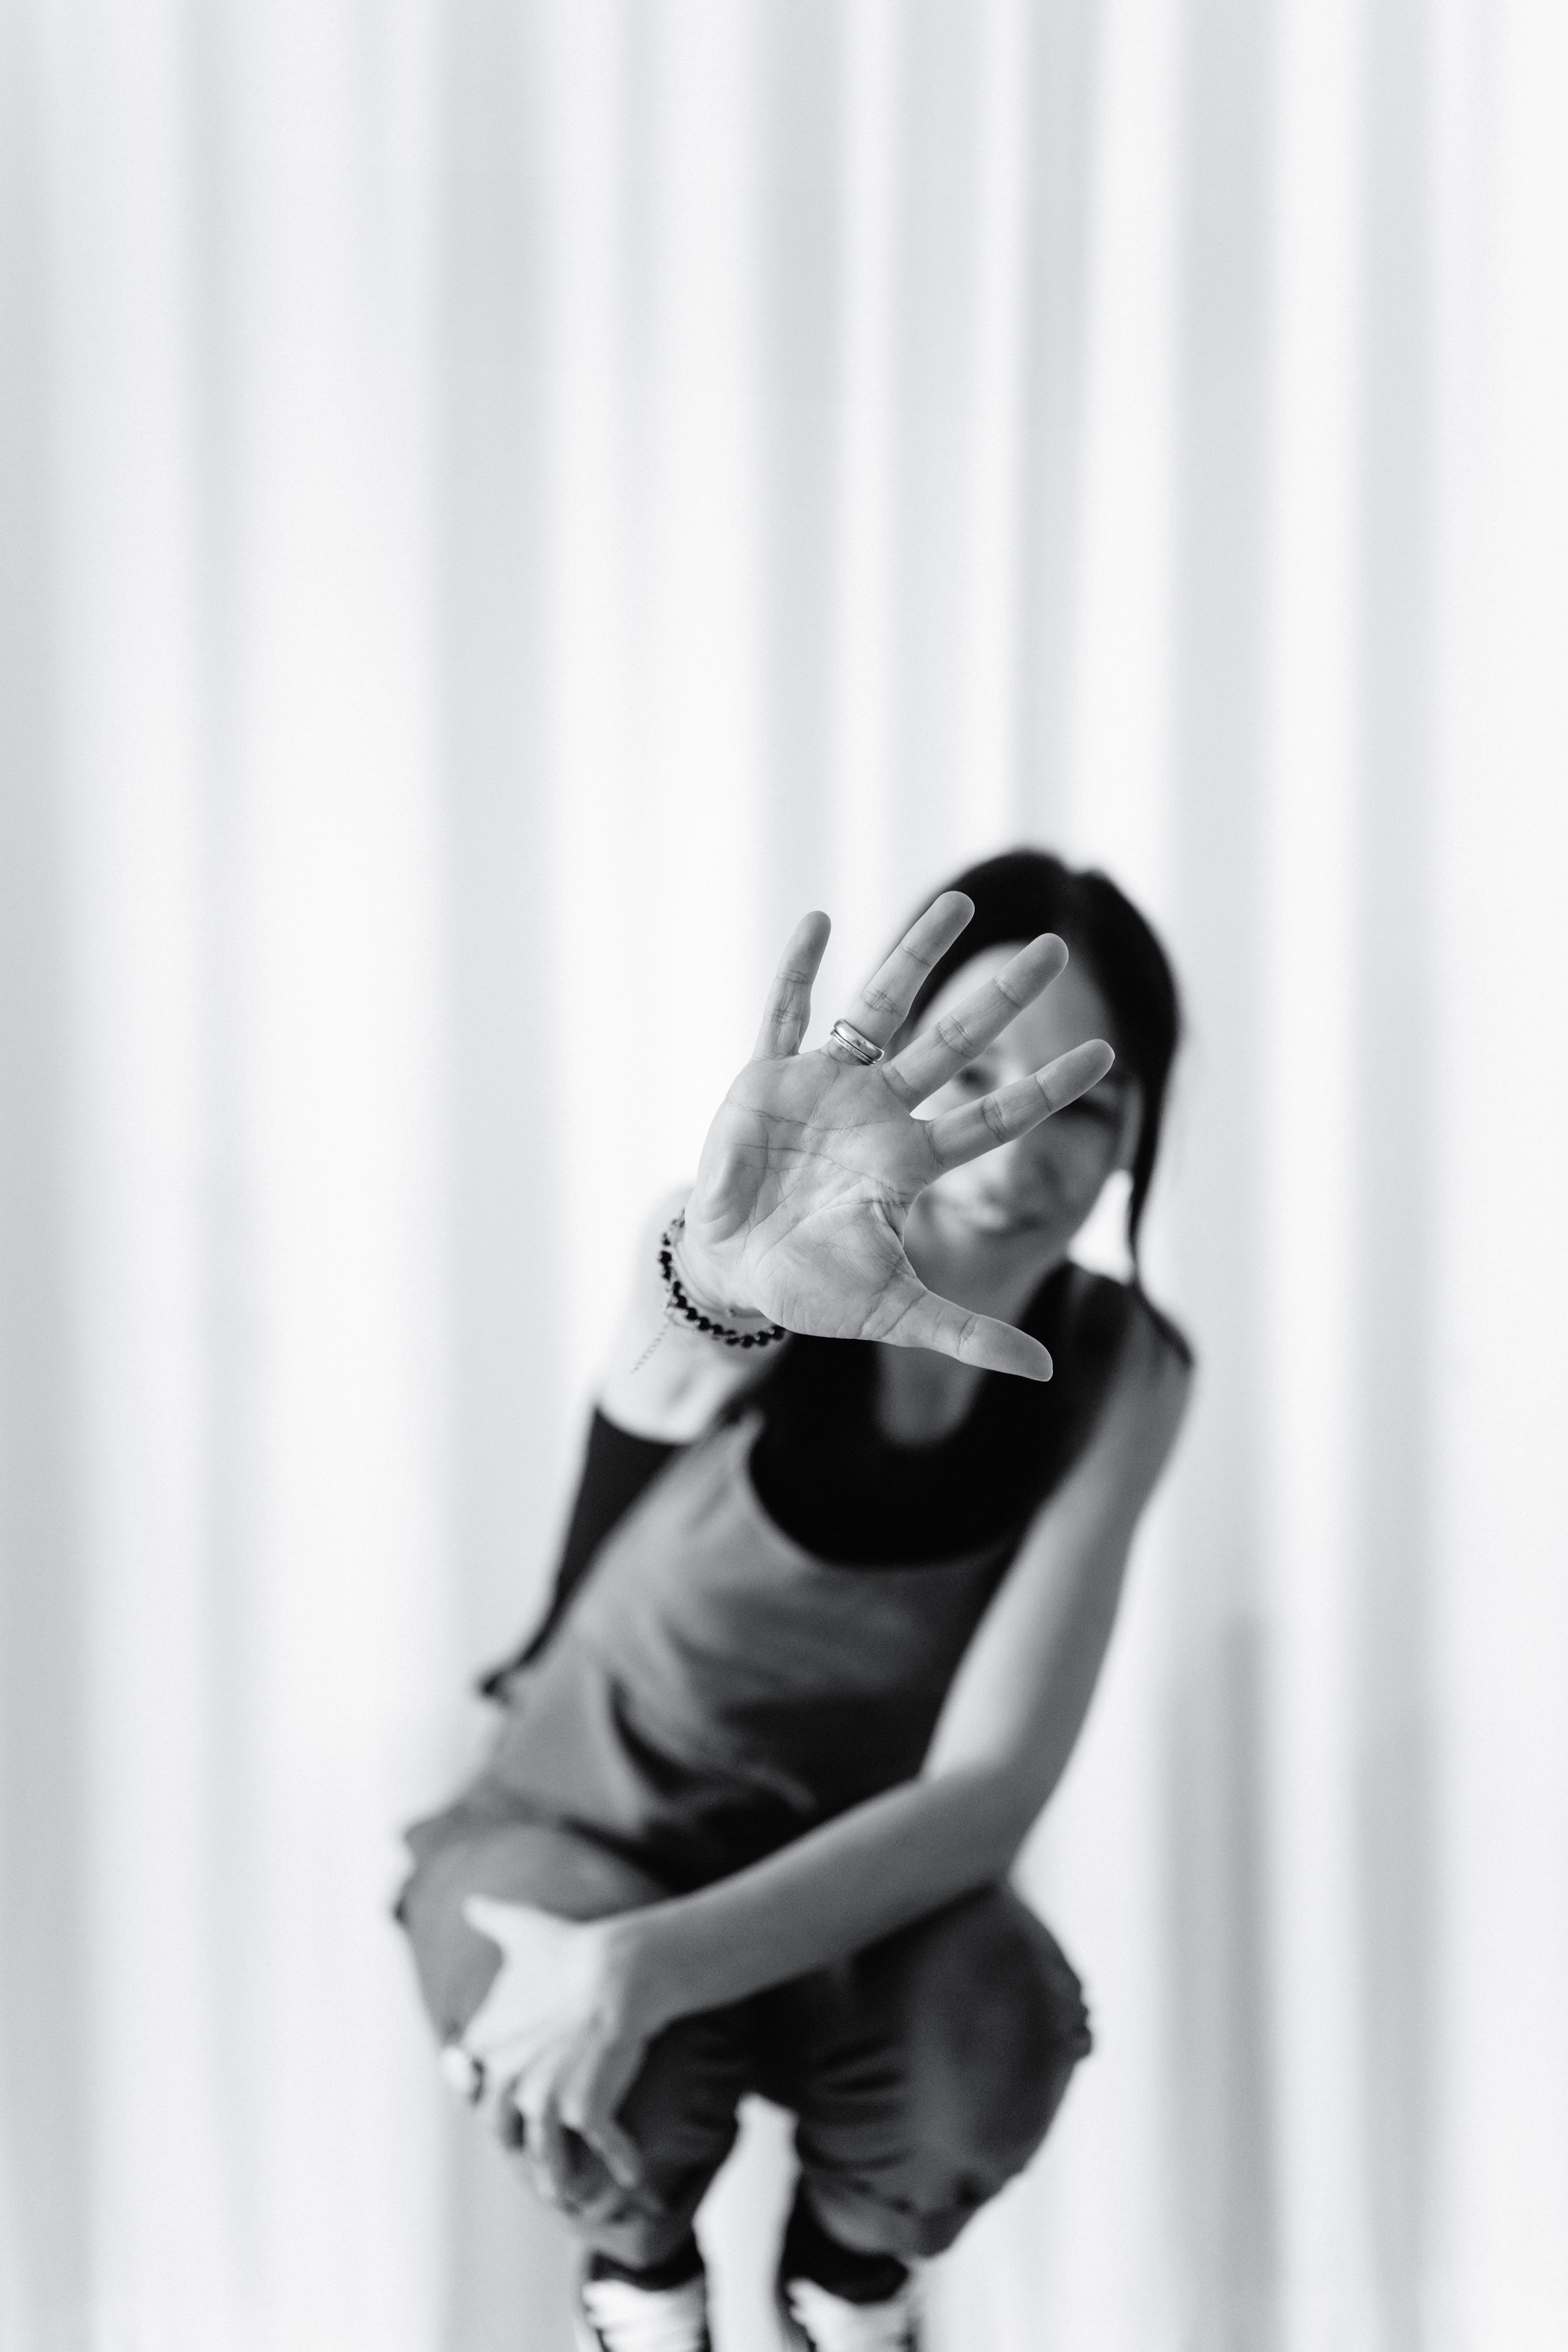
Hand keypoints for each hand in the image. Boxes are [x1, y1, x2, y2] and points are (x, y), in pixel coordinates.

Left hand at [455, 1897, 650, 2210]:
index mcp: (487, 2042)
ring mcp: (544, 2101)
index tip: (496, 2104)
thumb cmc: (570, 1947)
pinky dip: (620, 2165)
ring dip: (555, 2178)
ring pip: (543, 2155)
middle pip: (502, 2126)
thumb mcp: (523, 1928)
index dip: (484, 2092)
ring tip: (565, 2194)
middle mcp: (508, 2079)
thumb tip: (473, 1902)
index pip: (475, 2080)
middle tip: (529, 2154)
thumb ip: (494, 1918)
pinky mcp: (583, 2113)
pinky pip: (603, 2148)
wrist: (615, 1971)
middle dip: (514, 2140)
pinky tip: (634, 2178)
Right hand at [679, 894, 1114, 1378]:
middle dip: (1001, 998)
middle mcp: (878, 1112)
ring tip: (959, 902)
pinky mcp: (766, 1078)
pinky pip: (785, 1014)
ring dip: (915, 955)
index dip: (1047, 1089)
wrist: (734, 1271)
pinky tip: (820, 922)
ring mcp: (825, 1088)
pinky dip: (798, 972)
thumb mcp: (892, 1312)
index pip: (994, 1118)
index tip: (1106, 1056)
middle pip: (951, 1044)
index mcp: (909, 1162)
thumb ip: (966, 1334)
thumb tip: (1045, 1371)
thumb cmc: (815, 1287)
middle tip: (1055, 948)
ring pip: (880, 1007)